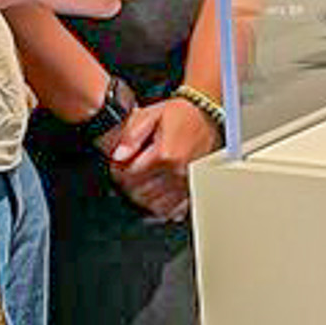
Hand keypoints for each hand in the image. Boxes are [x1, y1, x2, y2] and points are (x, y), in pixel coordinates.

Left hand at [109, 99, 221, 222]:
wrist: (208, 118)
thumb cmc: (181, 115)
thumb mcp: (152, 114)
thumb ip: (132, 134)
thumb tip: (119, 155)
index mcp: (165, 154)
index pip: (128, 176)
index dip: (117, 170)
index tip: (118, 163)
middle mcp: (177, 173)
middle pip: (138, 194)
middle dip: (127, 184)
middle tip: (127, 171)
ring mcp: (185, 185)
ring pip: (152, 206)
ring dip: (141, 196)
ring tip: (140, 181)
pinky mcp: (191, 191)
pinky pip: (169, 210)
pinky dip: (158, 206)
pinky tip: (154, 192)